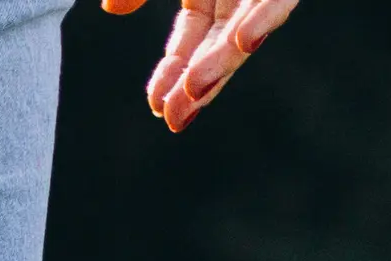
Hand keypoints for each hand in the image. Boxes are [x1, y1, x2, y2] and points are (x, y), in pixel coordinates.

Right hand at [102, 0, 293, 134]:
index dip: (171, 75)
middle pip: (214, 50)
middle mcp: (236, 1)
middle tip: (174, 118)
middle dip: (195, 85)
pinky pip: (280, 1)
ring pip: (245, 33)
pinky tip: (245, 41)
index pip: (188, 44)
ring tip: (196, 90)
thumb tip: (110, 10)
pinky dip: (265, 20)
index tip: (156, 106)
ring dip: (221, 63)